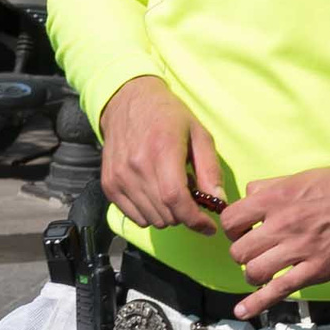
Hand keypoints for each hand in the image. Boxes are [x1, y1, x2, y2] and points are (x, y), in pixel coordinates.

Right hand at [97, 74, 227, 235]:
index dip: (195, 220)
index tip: (208, 226)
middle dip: (185, 216)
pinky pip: (134, 217)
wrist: (127, 102)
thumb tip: (219, 202)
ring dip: (168, 216)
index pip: (175, 199)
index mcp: (162, 150)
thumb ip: (210, 170)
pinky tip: (155, 195)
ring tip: (172, 193)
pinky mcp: (109, 184)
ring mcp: (119, 177)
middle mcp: (136, 166)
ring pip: (151, 220)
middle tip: (192, 200)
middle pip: (165, 214)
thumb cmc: (168, 116)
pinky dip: (149, 214)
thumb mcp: (199, 135)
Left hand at [218, 163, 329, 320]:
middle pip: (238, 250)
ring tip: (263, 271)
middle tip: (256, 251)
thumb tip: (250, 195)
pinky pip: (279, 290)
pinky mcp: (316, 270)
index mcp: (276, 198)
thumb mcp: (303, 176)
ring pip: (253, 272)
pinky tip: (244, 311)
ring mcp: (299, 249)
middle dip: (243, 253)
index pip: (231, 220)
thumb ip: (272, 186)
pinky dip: (257, 303)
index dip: (233, 228)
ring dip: (253, 274)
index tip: (243, 231)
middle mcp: (282, 224)